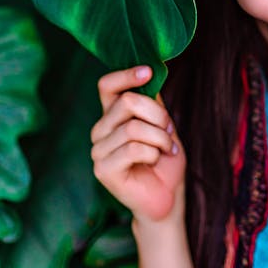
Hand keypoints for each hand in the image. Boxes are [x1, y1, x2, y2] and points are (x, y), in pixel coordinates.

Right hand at [91, 66, 185, 223]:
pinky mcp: (103, 169)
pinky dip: (153, 153)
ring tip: (166, 149)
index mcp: (112, 115)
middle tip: (168, 130)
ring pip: (133, 127)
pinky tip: (155, 161)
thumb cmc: (165, 159)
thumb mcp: (162, 124)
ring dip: (160, 138)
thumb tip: (149, 72)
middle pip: (127, 102)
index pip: (107, 85)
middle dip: (158, 115)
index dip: (126, 75)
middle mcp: (100, 129)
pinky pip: (133, 148)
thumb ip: (152, 101)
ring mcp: (99, 150)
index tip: (148, 72)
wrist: (167, 196)